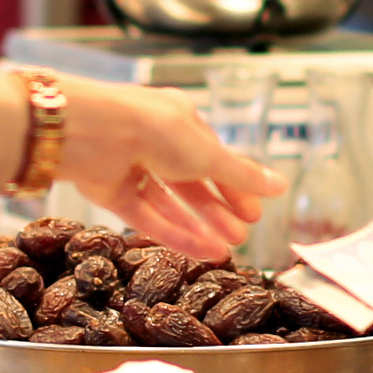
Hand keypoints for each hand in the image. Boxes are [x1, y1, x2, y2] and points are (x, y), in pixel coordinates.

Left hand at [54, 80, 278, 259]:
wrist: (91, 133)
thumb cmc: (155, 129)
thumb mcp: (207, 154)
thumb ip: (241, 175)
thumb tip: (280, 185)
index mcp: (179, 120)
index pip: (213, 156)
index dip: (235, 184)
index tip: (255, 212)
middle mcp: (155, 142)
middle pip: (192, 182)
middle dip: (218, 209)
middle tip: (242, 234)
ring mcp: (131, 167)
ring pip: (171, 203)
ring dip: (200, 225)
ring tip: (227, 249)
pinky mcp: (111, 192)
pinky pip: (148, 217)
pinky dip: (175, 234)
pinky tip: (202, 252)